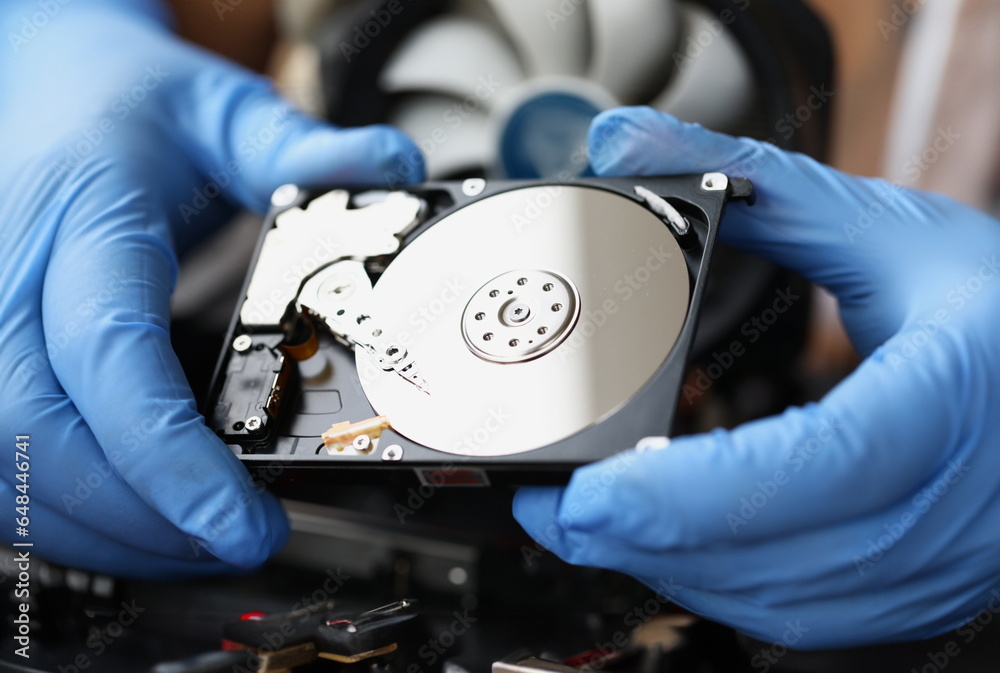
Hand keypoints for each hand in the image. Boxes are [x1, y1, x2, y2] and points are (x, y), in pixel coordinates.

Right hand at [0, 1, 421, 576]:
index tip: (240, 522)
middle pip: (43, 436)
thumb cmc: (127, 101)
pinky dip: (68, 511)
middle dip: (143, 519)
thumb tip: (394, 168)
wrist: (40, 82)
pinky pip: (1, 462)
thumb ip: (301, 150)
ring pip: (8, 465)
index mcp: (81, 218)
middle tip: (243, 543)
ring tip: (203, 544)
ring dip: (106, 530)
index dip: (166, 456)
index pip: (107, 353)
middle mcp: (10, 278)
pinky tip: (139, 521)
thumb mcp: (220, 110)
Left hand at [514, 107, 999, 647]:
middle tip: (548, 504)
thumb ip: (758, 185)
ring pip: (774, 600)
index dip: (686, 494)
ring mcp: (926, 563)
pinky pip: (797, 612)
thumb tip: (629, 142)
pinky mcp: (910, 588)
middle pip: (769, 557)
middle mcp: (939, 506)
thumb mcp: (891, 232)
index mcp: (942, 402)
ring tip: (586, 521)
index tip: (587, 491)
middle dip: (640, 540)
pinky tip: (668, 546)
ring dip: (667, 567)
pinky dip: (716, 583)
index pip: (807, 467)